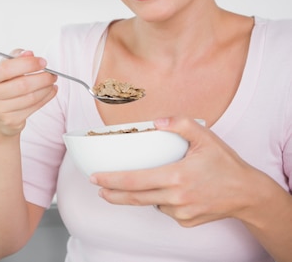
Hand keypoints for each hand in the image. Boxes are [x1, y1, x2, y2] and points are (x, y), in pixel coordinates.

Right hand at [0, 50, 56, 136]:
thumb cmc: (1, 87)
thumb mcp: (3, 69)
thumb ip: (15, 58)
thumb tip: (29, 54)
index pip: (6, 68)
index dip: (27, 64)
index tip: (42, 62)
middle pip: (21, 85)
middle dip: (41, 78)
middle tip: (52, 73)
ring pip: (30, 97)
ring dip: (46, 88)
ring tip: (51, 81)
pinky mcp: (10, 121)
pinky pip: (33, 108)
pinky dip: (45, 98)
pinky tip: (50, 91)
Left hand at [91, 117, 260, 226]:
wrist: (248, 193)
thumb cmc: (226, 164)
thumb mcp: (205, 136)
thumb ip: (180, 124)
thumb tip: (156, 121)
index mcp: (176, 176)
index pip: (135, 180)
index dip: (112, 180)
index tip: (95, 178)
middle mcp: (176, 197)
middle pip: (135, 198)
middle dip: (112, 193)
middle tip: (99, 188)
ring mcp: (181, 213)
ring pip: (151, 203)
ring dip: (143, 193)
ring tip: (148, 180)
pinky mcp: (187, 222)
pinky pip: (166, 210)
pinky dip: (163, 200)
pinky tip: (174, 190)